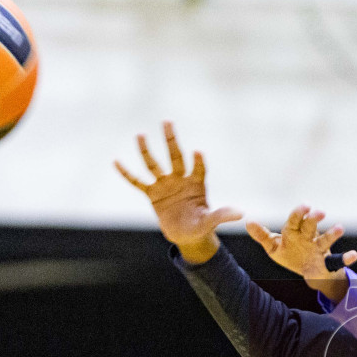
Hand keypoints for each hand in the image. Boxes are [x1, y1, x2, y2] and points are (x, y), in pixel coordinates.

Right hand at [115, 121, 242, 263]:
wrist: (187, 235)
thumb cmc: (201, 226)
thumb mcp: (211, 221)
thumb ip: (222, 215)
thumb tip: (241, 213)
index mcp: (197, 183)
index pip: (198, 169)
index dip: (198, 161)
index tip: (198, 152)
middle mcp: (180, 179)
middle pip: (175, 156)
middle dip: (171, 140)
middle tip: (167, 122)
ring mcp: (165, 185)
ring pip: (154, 164)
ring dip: (146, 151)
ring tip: (139, 134)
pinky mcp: (153, 194)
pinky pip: (137, 182)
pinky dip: (127, 173)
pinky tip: (115, 161)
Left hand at [246, 205, 356, 302]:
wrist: (308, 272)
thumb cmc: (290, 254)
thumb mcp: (274, 247)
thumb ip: (262, 235)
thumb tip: (248, 221)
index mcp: (294, 232)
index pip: (295, 220)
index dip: (299, 213)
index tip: (306, 205)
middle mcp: (308, 237)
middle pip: (311, 226)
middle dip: (315, 219)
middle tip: (320, 213)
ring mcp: (319, 249)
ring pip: (326, 239)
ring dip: (333, 234)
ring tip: (339, 228)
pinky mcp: (328, 262)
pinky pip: (339, 260)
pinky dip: (347, 258)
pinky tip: (353, 255)